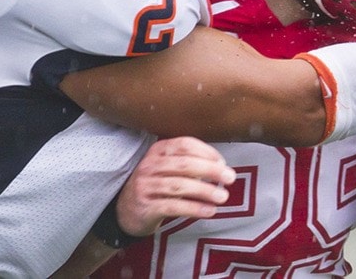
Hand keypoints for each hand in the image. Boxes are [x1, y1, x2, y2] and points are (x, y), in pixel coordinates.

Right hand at [116, 136, 235, 236]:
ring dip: (205, 191)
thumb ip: (187, 162)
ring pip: (179, 186)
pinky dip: (194, 208)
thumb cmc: (155, 184)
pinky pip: (174, 206)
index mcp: (158, 150)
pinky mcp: (146, 207)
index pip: (184, 144)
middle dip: (210, 170)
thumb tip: (220, 165)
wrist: (125, 210)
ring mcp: (146, 186)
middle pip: (184, 164)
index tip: (222, 162)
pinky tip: (209, 210)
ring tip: (223, 196)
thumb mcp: (166, 167)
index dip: (206, 152)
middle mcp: (150, 165)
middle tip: (230, 177)